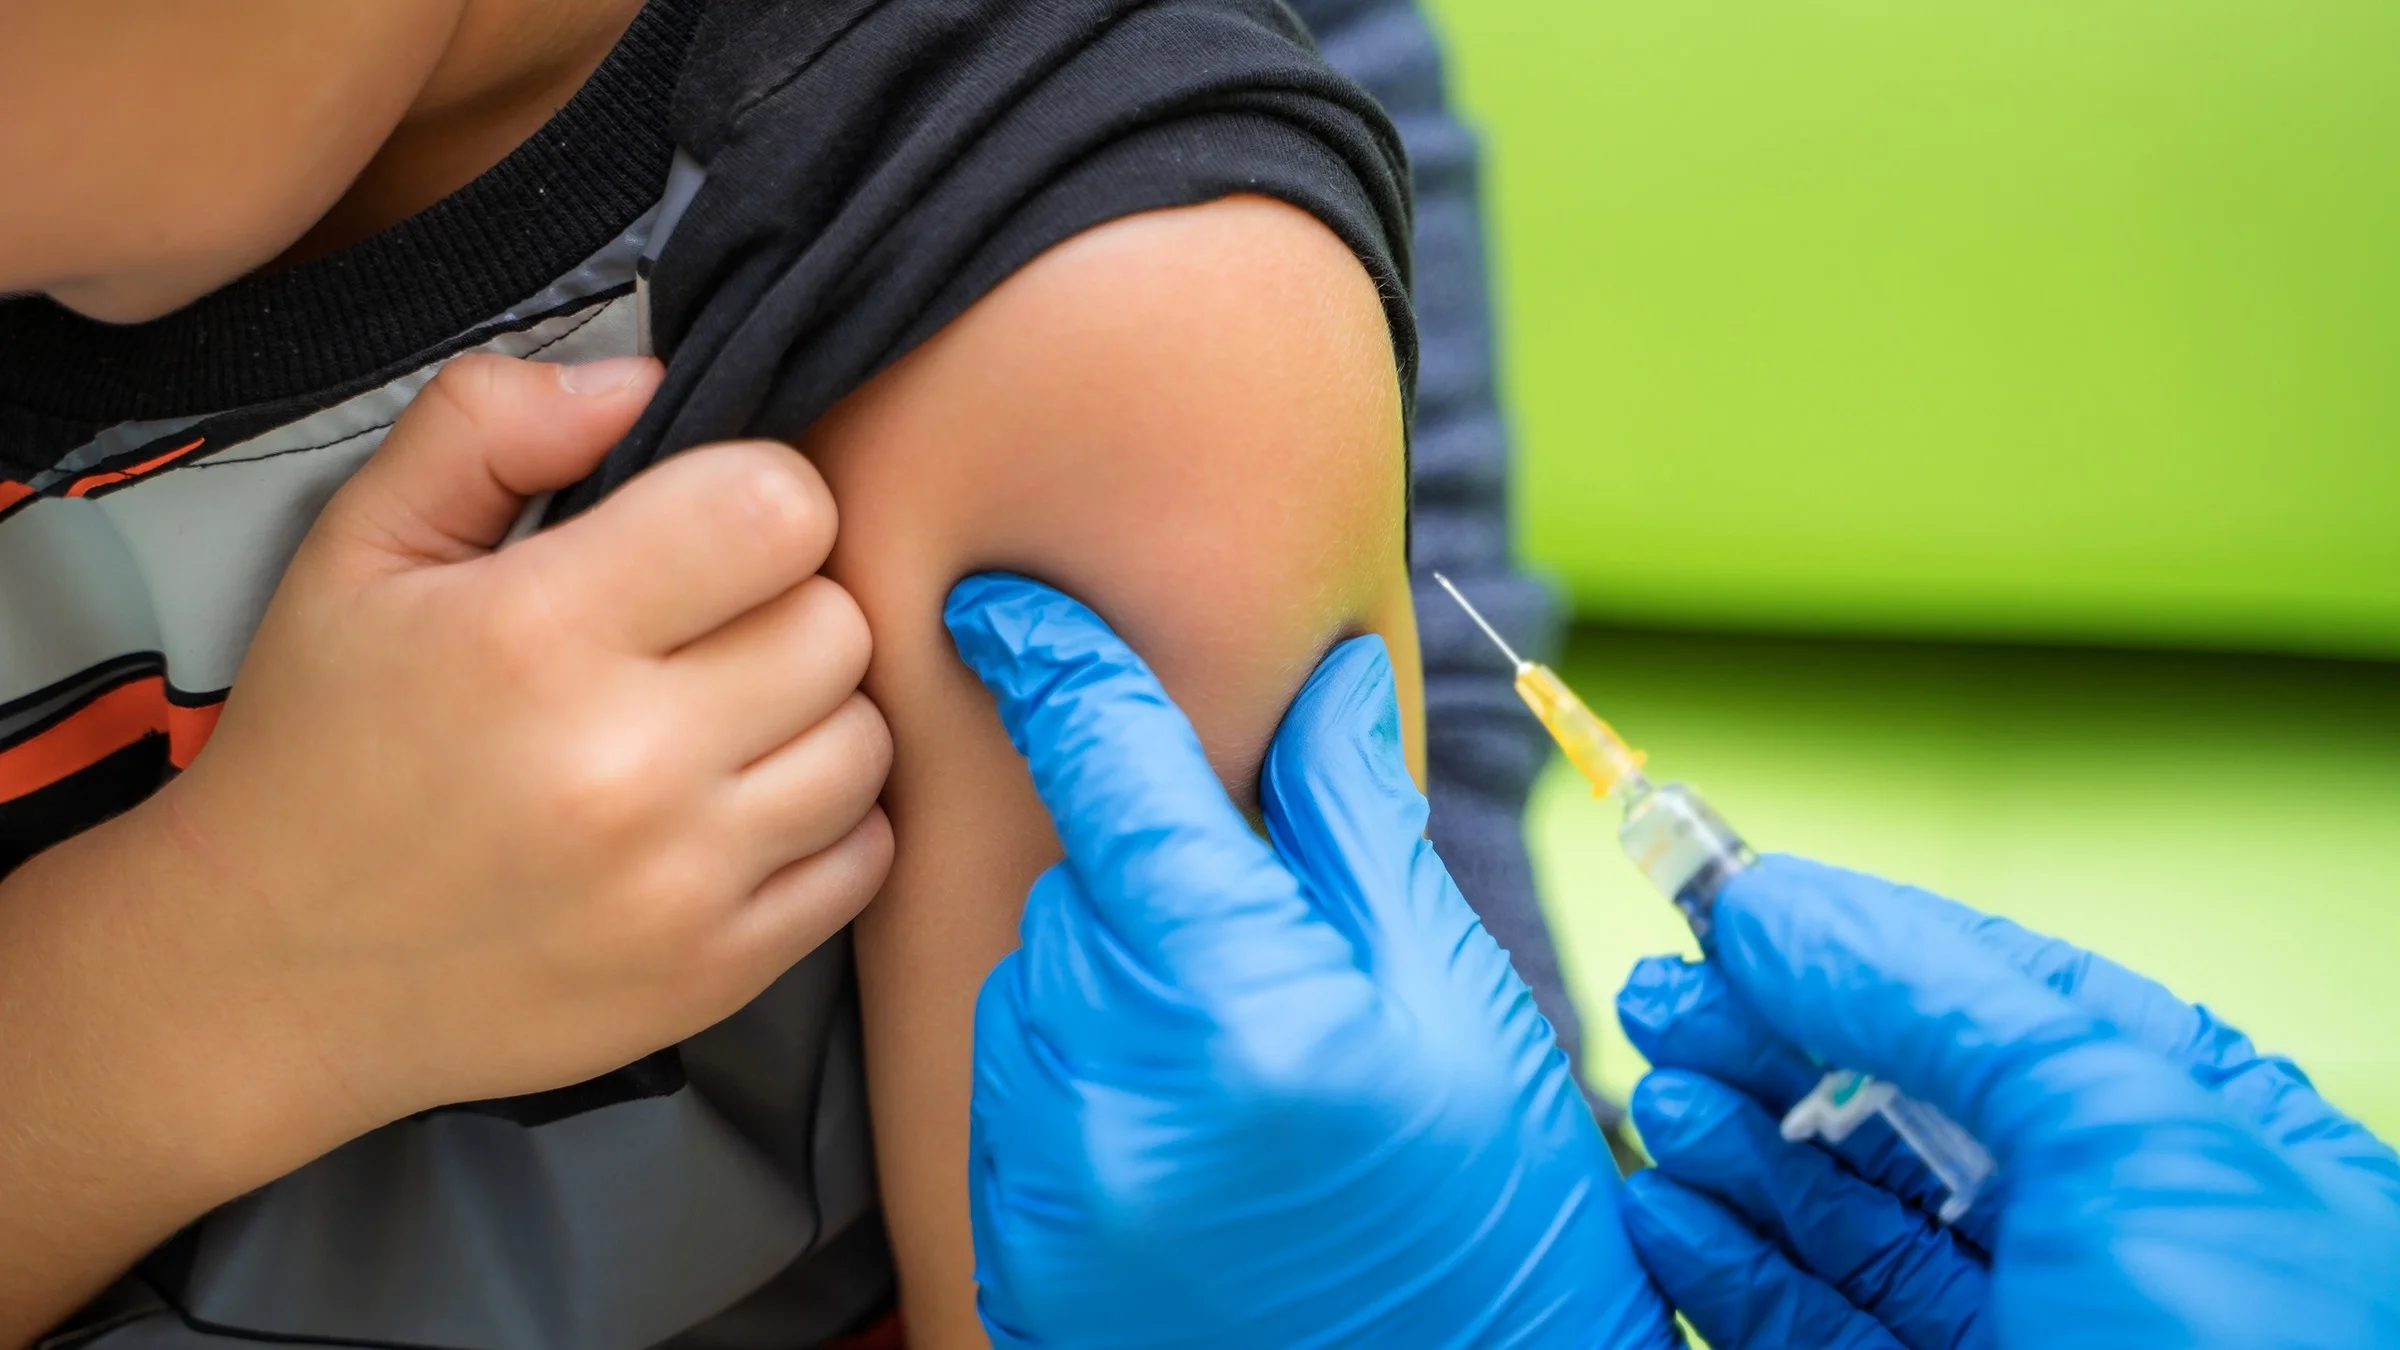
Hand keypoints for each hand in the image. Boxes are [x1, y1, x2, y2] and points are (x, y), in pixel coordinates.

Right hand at [147, 353, 894, 1129]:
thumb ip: (488, 426)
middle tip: (702, 634)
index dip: (758, 499)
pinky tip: (736, 809)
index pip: (779, 510)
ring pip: (867, 740)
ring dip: (814, 715)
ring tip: (719, 722)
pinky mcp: (718, 974)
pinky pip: (865, 858)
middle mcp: (627, 765)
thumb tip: (644, 381)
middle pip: (839, 624)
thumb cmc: (324, 745)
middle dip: (785, 606)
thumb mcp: (358, 550)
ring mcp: (682, 883)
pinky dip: (825, 824)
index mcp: (538, 636)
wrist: (276, 974)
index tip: (703, 533)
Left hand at [945, 574, 1674, 1349]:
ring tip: (1243, 1069)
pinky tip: (1186, 1135)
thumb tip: (1320, 677)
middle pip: (1075, 885)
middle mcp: (1108, 1084)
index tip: (1001, 607)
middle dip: (1155, 879)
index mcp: (1238, 999)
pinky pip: (1018, 1092)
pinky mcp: (1014, 1245)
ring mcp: (1045, 1177)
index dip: (1055, 667)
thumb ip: (1360, 829)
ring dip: (1116, 981)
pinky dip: (1084, 1077)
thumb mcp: (1455, 1006)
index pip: (1109, 775)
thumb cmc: (1482, 1218)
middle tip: (1269, 950)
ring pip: (1038, 985)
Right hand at [1611, 854, 2399, 1348]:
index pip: (1997, 993)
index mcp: (2197, 1138)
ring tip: (1652, 1100)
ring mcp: (2022, 1344)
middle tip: (1658, 999)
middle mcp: (2109, 1238)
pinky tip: (1667, 1217)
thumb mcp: (2128, 1141)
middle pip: (1904, 1105)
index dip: (1851, 941)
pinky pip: (1813, 1333)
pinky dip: (1732, 1273)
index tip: (1719, 898)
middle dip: (1773, 1044)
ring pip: (1849, 1223)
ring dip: (1738, 1152)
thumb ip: (1945, 1003)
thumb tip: (1783, 905)